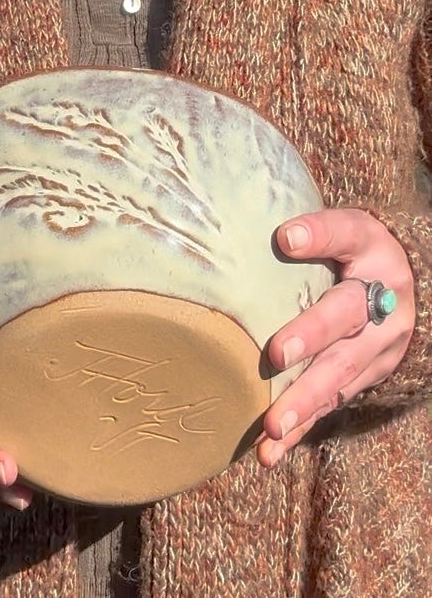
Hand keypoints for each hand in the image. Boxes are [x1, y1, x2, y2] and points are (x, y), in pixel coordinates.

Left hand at [257, 209, 414, 466]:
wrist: (414, 291)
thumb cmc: (358, 256)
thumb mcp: (347, 232)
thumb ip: (316, 231)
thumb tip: (279, 235)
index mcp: (371, 250)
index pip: (347, 233)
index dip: (320, 235)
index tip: (288, 238)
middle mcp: (380, 300)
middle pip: (345, 316)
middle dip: (312, 336)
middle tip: (276, 355)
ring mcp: (376, 345)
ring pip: (339, 373)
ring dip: (304, 401)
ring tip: (272, 427)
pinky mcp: (366, 377)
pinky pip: (331, 404)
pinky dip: (301, 430)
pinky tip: (269, 452)